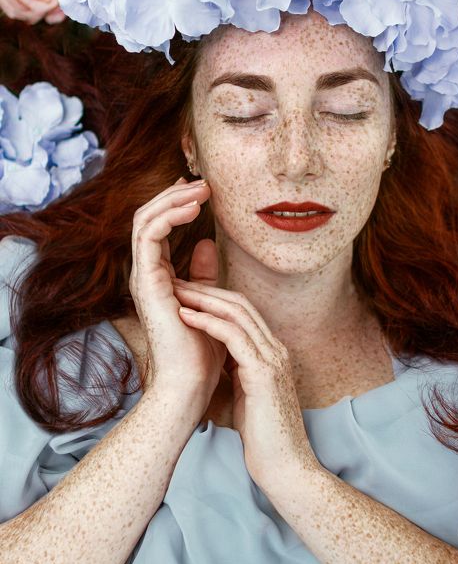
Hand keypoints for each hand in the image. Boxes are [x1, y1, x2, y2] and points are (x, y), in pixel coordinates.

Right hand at [128, 176, 224, 420]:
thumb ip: (204, 272)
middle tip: (202, 181)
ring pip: (145, 219)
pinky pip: (149, 235)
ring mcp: (142, 276)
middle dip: (174, 194)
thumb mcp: (208, 299)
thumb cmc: (201, 350)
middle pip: (148, 217)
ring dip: (172, 199)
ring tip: (200, 188)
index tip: (200, 189)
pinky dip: (169, 215)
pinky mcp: (146, 281)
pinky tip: (193, 209)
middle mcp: (146, 273)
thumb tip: (209, 243)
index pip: (158, 227)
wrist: (191, 382)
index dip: (176, 203)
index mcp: (158, 276)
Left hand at [174, 282, 319, 487]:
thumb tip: (217, 362)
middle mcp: (277, 350)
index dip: (214, 298)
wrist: (286, 468)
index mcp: (273, 354)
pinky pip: (234, 335)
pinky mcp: (264, 373)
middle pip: (241, 304)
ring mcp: (274, 359)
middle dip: (207, 290)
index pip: (244, 312)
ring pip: (237, 314)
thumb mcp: (249, 396)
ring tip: (176, 292)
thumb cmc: (264, 439)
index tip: (186, 294)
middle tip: (176, 282)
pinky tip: (186, 316)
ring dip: (204, 300)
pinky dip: (208, 321)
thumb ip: (239, 374)